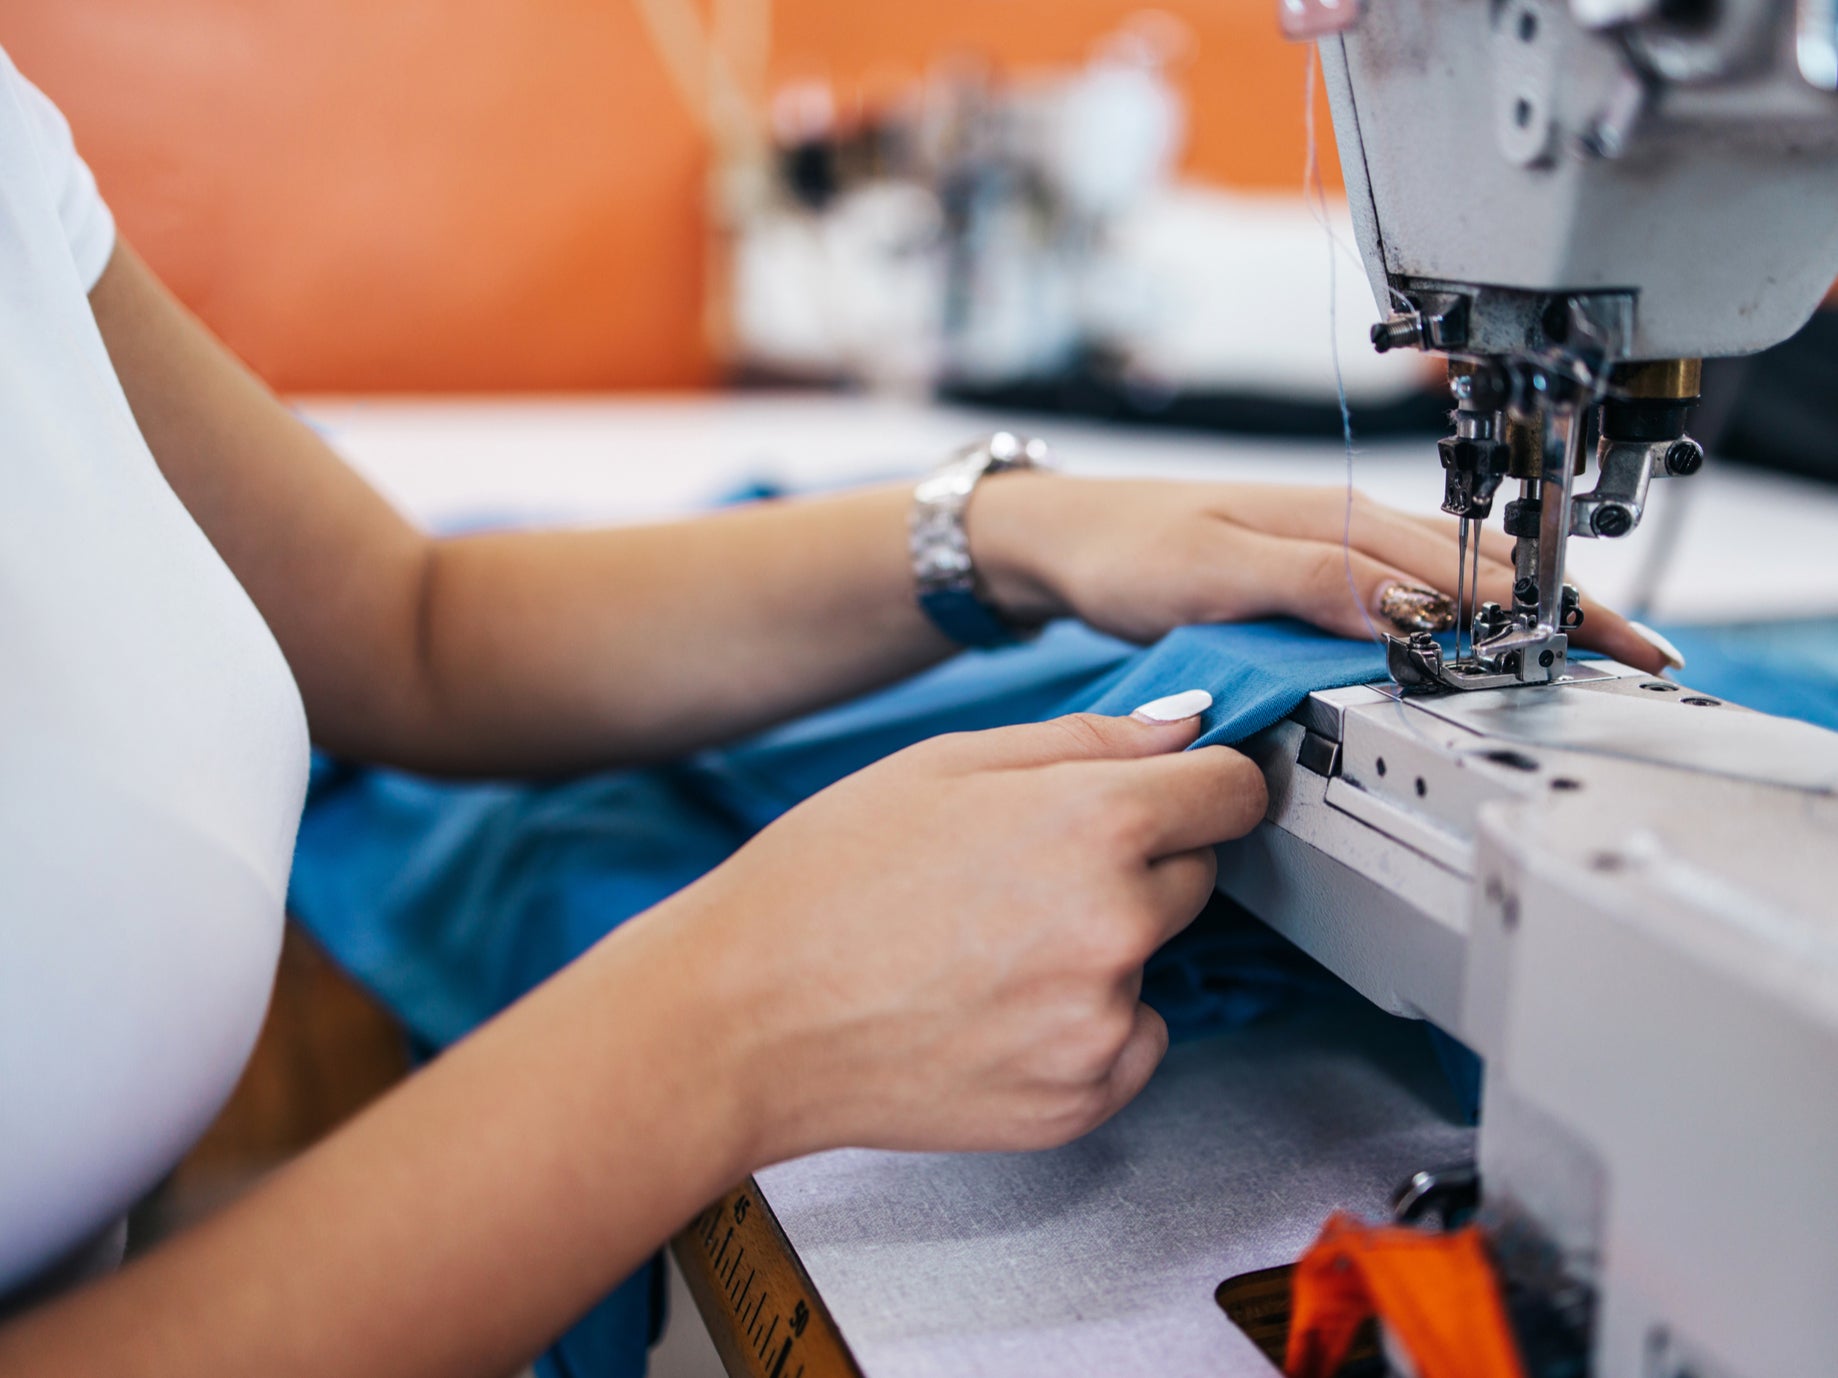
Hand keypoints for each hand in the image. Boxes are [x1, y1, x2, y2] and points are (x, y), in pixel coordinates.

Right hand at [649, 697, 1263, 1163]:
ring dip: (1102, 948)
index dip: (1205, 782)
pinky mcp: (1080, 1100)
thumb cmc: (822, 880)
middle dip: (1136, 863)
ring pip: (1152, 961)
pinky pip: (1129, 1041)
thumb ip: (1084, 739)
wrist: (742, 1018)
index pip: (1233, 791)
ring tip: (987, 947)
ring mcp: (1101, 1023)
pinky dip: (1083, 1025)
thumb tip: (1186, 728)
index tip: (1181, 793)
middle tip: (1026, 873)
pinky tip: (993, 1007)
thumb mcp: (945, 765)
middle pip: (1195, 875)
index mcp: (1092, 822)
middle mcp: (1116, 925)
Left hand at [969, 475, 1675, 674]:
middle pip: (1478, 568)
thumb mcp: (1212, 573)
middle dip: (1559, 611)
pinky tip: (1483, 631)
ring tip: (1589, 648)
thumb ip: (1312, 585)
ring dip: (1520, 608)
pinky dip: (1463, 608)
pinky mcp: (1313, 568)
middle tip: (1636, 663)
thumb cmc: (1126, 550)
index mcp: (1337, 522)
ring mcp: (1333, 544)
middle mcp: (1346, 525)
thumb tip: (1410, 607)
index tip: (1605, 649)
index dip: (1539, 611)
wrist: (1065, 540)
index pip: (1462, 569)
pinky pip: (1410, 586)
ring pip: (1451, 574)